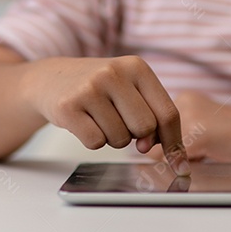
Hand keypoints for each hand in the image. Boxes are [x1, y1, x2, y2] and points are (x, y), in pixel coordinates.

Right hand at [21, 55, 189, 174]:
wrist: (50, 79)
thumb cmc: (99, 88)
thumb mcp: (129, 89)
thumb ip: (154, 115)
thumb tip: (171, 153)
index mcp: (136, 67)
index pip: (167, 112)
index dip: (173, 141)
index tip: (179, 164)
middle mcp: (114, 73)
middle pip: (145, 128)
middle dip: (136, 136)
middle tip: (120, 123)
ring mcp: (89, 89)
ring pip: (120, 139)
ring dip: (113, 138)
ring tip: (99, 118)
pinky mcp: (68, 107)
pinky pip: (96, 143)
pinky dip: (93, 140)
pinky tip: (84, 122)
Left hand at [159, 91, 230, 162]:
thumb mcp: (204, 131)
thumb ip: (177, 136)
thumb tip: (147, 152)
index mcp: (185, 97)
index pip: (154, 127)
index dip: (164, 144)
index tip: (185, 151)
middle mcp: (182, 100)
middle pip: (153, 138)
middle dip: (167, 152)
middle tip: (199, 153)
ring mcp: (188, 116)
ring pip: (159, 150)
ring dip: (176, 160)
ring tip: (207, 153)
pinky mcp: (196, 135)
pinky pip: (173, 160)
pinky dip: (185, 167)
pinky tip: (208, 158)